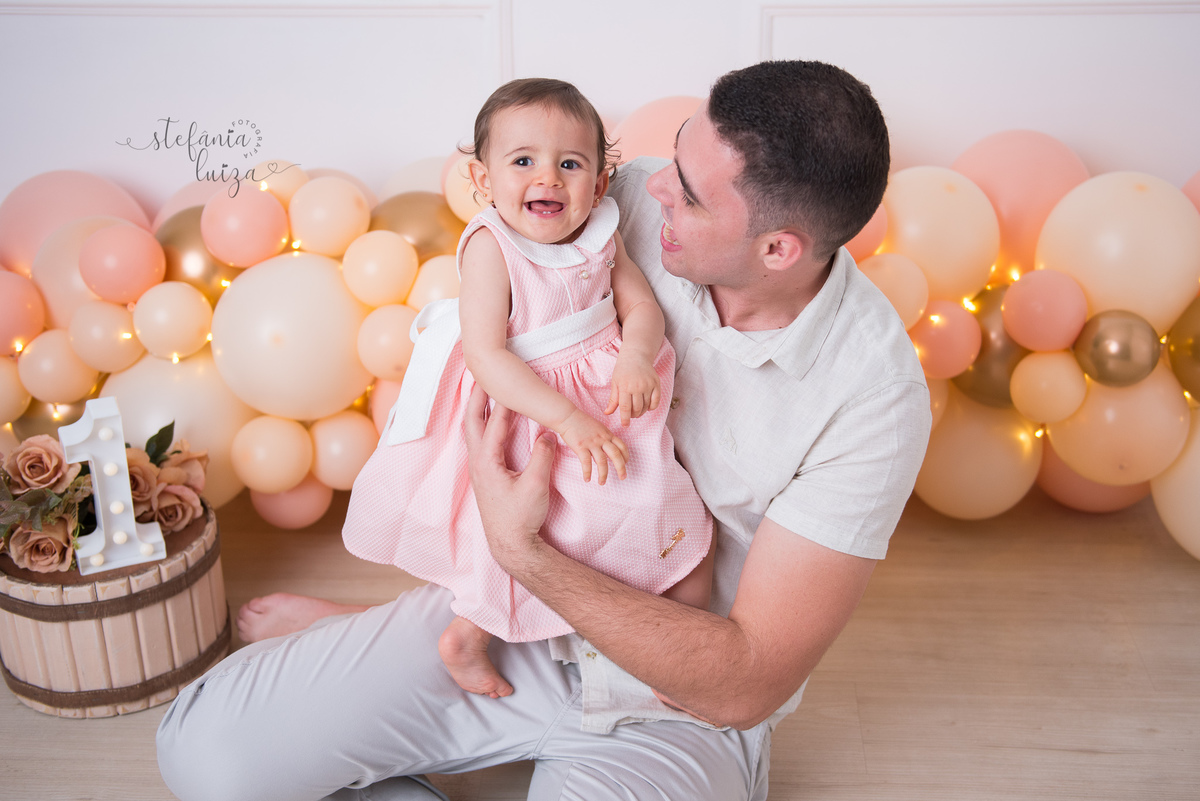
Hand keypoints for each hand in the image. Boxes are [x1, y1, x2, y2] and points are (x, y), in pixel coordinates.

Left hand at [464, 385, 554, 568]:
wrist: (510, 544)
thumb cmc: (521, 517)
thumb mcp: (536, 486)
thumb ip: (542, 457)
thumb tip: (548, 434)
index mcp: (487, 461)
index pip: (494, 423)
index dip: (503, 401)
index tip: (509, 382)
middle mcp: (477, 462)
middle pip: (472, 421)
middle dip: (477, 397)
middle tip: (481, 376)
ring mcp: (478, 468)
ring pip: (473, 431)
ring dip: (478, 409)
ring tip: (483, 392)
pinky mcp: (483, 474)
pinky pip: (479, 441)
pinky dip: (482, 424)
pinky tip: (489, 422)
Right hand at [559, 408, 628, 484]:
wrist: (568, 416)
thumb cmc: (581, 421)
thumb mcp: (598, 427)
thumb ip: (603, 437)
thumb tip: (605, 450)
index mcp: (607, 434)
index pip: (622, 446)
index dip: (626, 456)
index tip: (626, 463)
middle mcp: (602, 439)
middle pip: (616, 455)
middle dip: (621, 468)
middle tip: (623, 477)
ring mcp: (592, 443)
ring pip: (602, 461)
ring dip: (603, 474)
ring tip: (602, 482)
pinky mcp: (580, 447)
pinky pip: (586, 463)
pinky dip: (587, 472)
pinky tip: (587, 479)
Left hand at [604, 353, 660, 426]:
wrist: (636, 355)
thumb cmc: (622, 370)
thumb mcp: (615, 383)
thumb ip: (613, 400)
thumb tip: (607, 413)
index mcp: (625, 387)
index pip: (625, 408)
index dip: (625, 419)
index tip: (625, 425)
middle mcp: (637, 386)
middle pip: (637, 409)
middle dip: (633, 415)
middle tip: (630, 415)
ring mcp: (648, 385)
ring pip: (646, 406)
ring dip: (641, 412)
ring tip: (637, 411)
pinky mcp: (656, 384)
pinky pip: (656, 401)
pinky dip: (652, 407)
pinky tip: (647, 407)